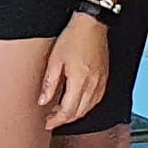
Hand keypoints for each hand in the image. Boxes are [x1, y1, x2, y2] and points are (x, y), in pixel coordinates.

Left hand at [43, 13, 111, 129]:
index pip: (67, 111)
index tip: (47, 123)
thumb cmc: (74, 38)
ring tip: (60, 112)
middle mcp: (93, 85)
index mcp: (80, 82)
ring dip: (74, 114)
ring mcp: (101, 83)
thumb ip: (49, 83)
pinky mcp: (104, 79)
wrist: (92, 25)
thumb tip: (43, 101)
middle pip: (78, 113)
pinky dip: (85, 106)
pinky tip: (76, 103)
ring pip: (88, 109)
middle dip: (64, 119)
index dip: (56, 120)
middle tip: (51, 119)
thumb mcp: (55, 60)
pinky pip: (95, 100)